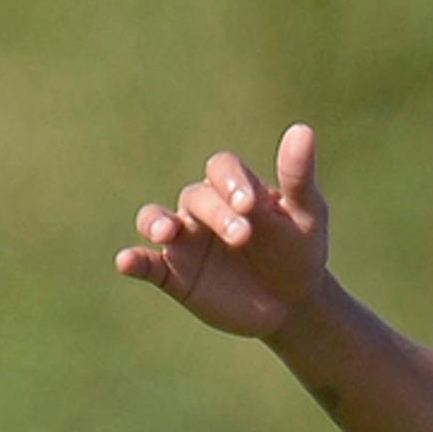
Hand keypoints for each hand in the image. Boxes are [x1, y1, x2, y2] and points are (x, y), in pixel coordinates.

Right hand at [114, 123, 329, 337]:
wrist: (292, 302)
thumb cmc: (299, 249)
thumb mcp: (306, 214)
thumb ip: (298, 175)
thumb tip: (302, 129)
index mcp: (236, 188)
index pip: (222, 169)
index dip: (231, 182)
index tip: (249, 204)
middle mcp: (205, 208)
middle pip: (195, 196)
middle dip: (216, 214)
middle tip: (242, 236)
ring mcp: (185, 240)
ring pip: (156, 218)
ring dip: (155, 221)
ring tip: (165, 232)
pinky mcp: (174, 274)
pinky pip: (146, 263)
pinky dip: (133, 260)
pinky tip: (126, 261)